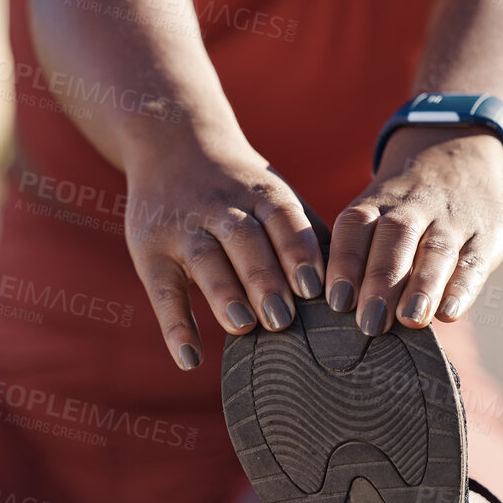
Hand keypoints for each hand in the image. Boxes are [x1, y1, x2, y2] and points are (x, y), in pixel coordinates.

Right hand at [123, 139, 324, 369]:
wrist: (170, 142)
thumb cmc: (238, 187)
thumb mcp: (271, 196)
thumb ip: (305, 234)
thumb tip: (352, 284)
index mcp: (259, 193)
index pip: (281, 218)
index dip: (297, 250)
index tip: (314, 288)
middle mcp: (220, 205)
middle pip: (243, 239)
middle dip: (262, 278)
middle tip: (281, 318)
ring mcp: (182, 227)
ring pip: (204, 257)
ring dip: (223, 292)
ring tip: (243, 326)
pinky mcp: (150, 251)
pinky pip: (163, 291)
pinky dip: (176, 326)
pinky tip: (190, 360)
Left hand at [325, 127, 502, 333]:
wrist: (459, 159)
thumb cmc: (402, 211)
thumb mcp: (377, 213)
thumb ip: (358, 253)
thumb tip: (336, 309)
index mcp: (377, 203)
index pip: (356, 225)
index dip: (345, 262)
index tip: (337, 301)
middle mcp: (412, 208)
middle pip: (395, 237)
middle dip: (381, 281)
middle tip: (370, 322)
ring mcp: (451, 220)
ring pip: (436, 249)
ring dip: (422, 286)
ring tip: (410, 319)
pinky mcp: (485, 236)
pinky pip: (473, 262)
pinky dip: (461, 289)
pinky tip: (449, 314)